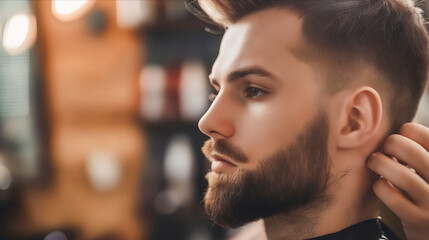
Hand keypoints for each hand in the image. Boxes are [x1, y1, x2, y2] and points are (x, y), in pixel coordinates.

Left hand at [368, 123, 428, 239]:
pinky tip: (382, 186)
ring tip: (375, 164)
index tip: (401, 142)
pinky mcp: (419, 219)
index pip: (419, 132)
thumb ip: (419, 150)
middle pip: (404, 147)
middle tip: (385, 153)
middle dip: (388, 146)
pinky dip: (379, 185)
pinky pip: (387, 192)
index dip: (403, 133)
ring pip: (394, 170)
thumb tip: (396, 127)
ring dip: (377, 163)